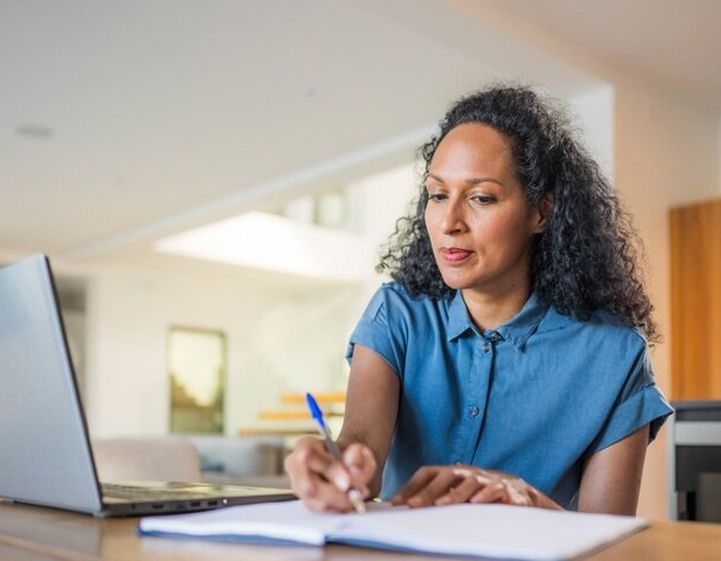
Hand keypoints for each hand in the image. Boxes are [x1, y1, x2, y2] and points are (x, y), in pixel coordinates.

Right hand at [284, 436, 376, 512]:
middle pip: (308, 487)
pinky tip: (350, 502)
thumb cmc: (350, 457)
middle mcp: (296, 466)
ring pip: (316, 502)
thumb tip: (352, 460)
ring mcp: (298, 487)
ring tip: (357, 496)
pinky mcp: (307, 502)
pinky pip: (322, 512)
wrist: (349, 466)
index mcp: (305, 445)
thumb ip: (357, 454)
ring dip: (340, 503)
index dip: (328, 470)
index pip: (309, 457)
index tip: (347, 483)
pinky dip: (339, 509)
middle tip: (357, 495)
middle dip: (335, 494)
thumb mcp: (359, 450)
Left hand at [391, 465, 561, 509]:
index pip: (429, 472)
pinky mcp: (510, 490)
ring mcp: (490, 479)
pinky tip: (478, 503)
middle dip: (428, 491)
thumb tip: (405, 507)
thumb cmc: (485, 496)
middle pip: (446, 475)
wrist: (526, 496)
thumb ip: (439, 498)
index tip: (396, 502)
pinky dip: (488, 495)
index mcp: (455, 473)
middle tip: (413, 506)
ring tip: (441, 504)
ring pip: (470, 482)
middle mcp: (470, 473)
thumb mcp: (460, 495)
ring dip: (455, 493)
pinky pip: (498, 490)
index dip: (412, 485)